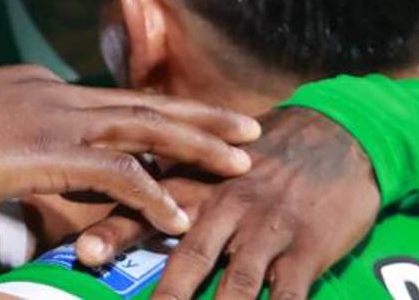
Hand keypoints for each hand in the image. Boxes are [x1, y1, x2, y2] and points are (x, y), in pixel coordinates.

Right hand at [0, 65, 259, 236]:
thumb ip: (1, 143)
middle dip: (201, 115)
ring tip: (243, 165)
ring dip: (199, 145)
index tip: (194, 127)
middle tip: (249, 128)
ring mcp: (50, 117)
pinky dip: (153, 196)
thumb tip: (11, 166)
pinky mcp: (43, 151)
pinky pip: (117, 174)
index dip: (158, 116)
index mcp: (36, 86)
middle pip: (143, 102)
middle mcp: (52, 91)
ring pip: (146, 128)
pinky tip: (178, 219)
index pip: (110, 103)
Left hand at [74, 106, 377, 299]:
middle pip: (188, 258)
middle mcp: (225, 209)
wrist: (336, 135)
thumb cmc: (259, 157)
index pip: (142, 211)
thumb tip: (108, 197)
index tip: (82, 255)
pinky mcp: (306, 251)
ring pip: (237, 286)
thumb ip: (162, 186)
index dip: (111, 235)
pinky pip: (288, 296)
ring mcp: (266, 231)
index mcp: (192, 187)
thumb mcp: (206, 163)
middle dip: (165, 295)